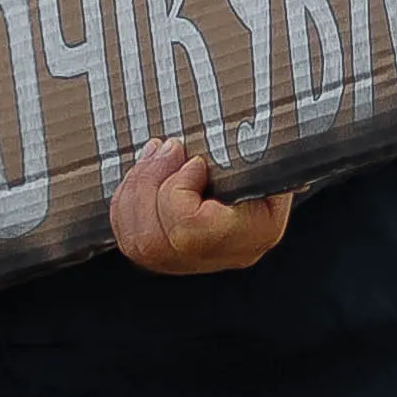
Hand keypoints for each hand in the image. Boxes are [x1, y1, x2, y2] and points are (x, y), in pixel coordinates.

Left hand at [109, 139, 295, 276]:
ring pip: (138, 243)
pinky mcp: (171, 254)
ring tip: (155, 152)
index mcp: (256, 231)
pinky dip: (127, 201)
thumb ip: (258, 144)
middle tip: (167, 147)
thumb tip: (257, 136)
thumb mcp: (270, 143)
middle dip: (150, 184)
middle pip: (157, 241)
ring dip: (136, 189)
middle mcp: (225, 255)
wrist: (269, 161)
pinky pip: (130, 238)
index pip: (192, 231)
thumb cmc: (268, 147)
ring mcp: (196, 260)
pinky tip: (145, 170)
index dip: (179, 192)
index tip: (195, 161)